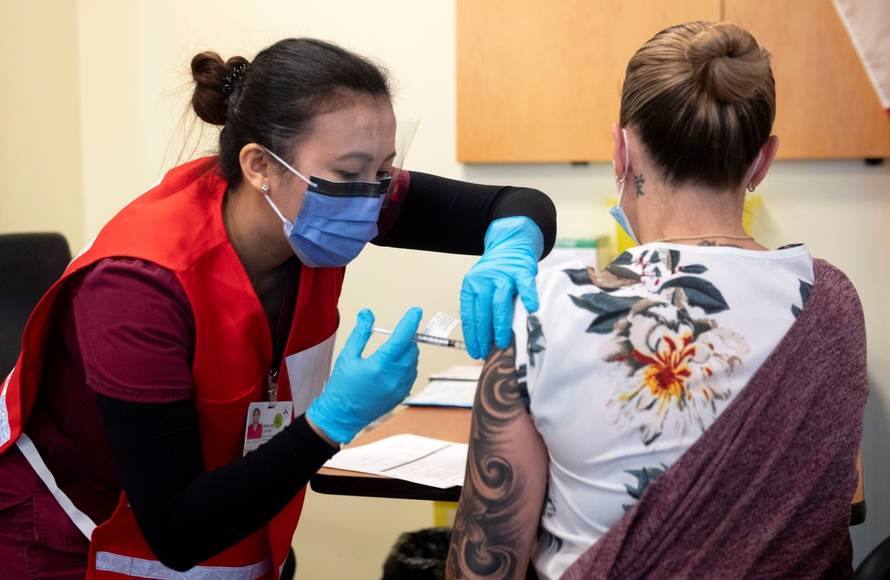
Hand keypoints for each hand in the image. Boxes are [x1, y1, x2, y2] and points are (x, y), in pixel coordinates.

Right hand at [307, 307, 421, 443]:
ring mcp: (399, 388)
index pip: (402, 338)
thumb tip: (367, 315)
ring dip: (407, 352)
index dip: (410, 322)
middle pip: (411, 349)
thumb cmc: (341, 387)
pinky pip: (411, 375)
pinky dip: (407, 366)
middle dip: (407, 338)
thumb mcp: (348, 356)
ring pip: (413, 362)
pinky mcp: (401, 395)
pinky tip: (394, 366)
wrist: (341, 416)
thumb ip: (360, 333)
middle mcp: (393, 377)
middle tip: (397, 334)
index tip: (416, 311)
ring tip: (392, 351)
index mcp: (379, 365)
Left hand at [460, 216, 542, 359]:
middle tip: (487, 353)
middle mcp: (484, 280)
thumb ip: (481, 309)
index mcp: (471, 285)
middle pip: (482, 312)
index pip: (469, 315)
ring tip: (502, 342)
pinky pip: (524, 285)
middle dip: (483, 336)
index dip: (471, 335)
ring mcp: (503, 275)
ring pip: (499, 303)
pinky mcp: (521, 271)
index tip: (475, 351)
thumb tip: (482, 340)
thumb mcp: (481, 287)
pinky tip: (532, 308)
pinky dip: (528, 296)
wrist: (510, 245)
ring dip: (500, 325)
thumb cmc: (496, 274)